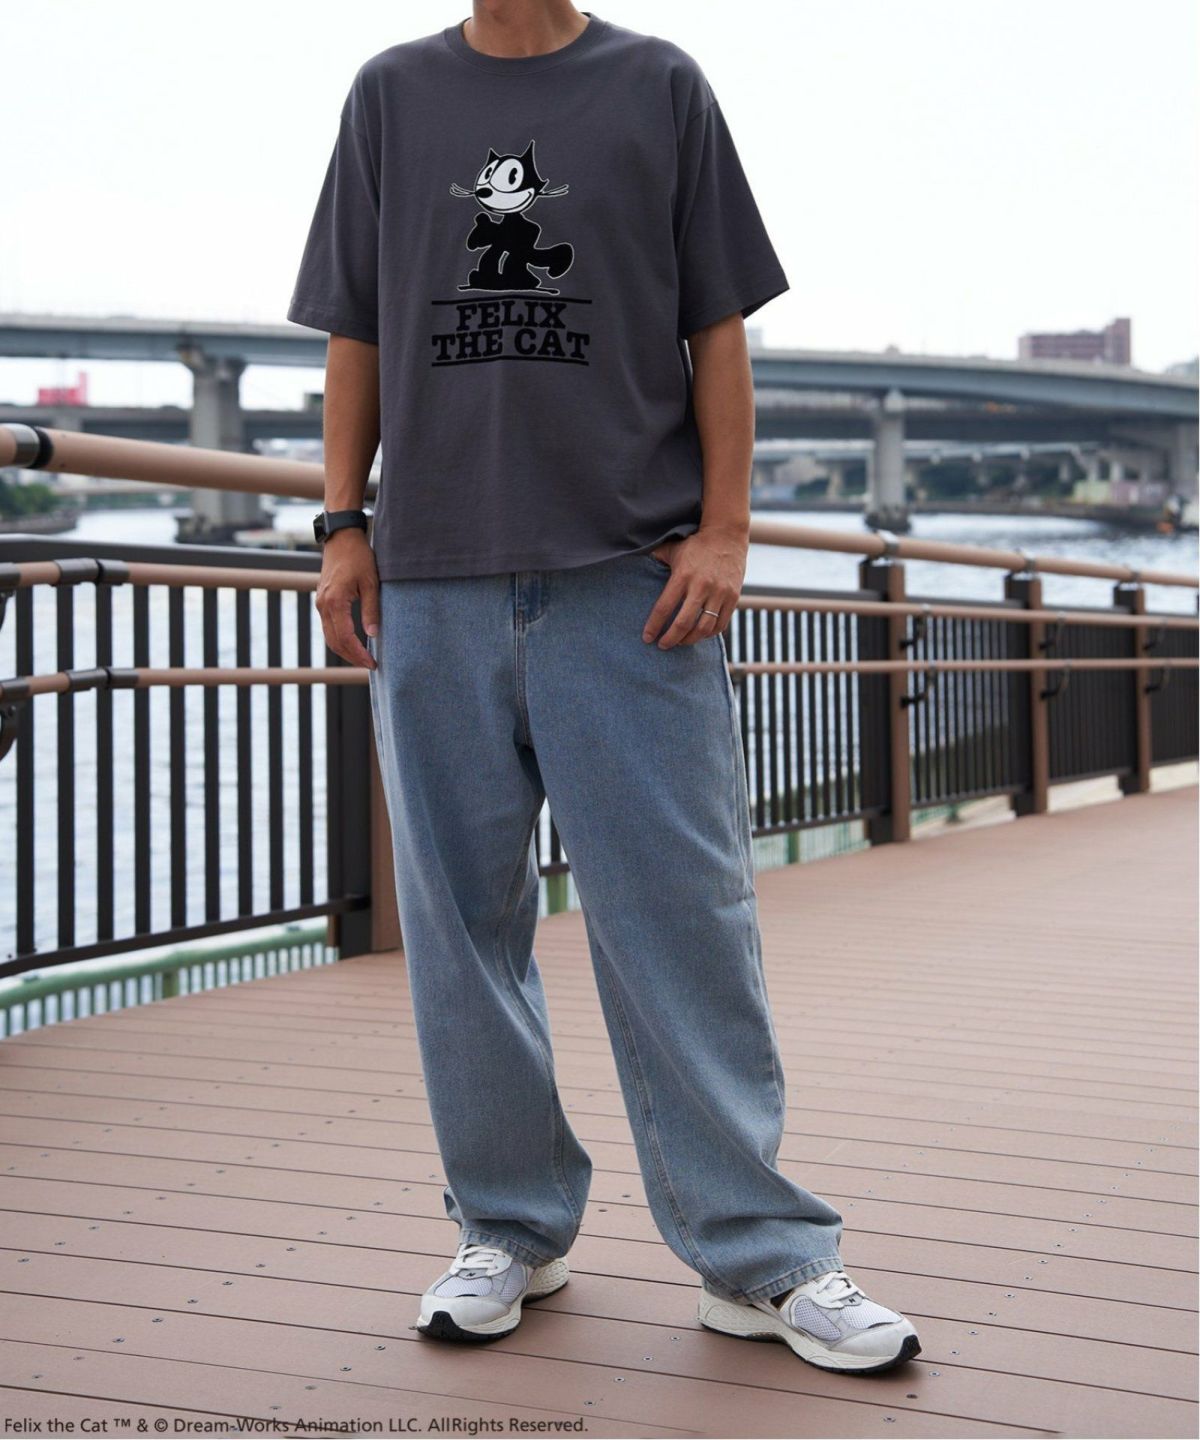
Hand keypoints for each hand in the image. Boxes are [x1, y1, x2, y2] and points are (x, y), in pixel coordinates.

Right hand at [316, 529, 378, 669]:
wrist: (342, 539)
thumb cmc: (359, 557)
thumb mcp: (371, 582)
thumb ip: (371, 609)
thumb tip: (373, 635)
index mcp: (335, 601)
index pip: (345, 637)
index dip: (359, 653)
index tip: (372, 663)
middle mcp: (324, 605)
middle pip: (334, 642)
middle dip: (352, 657)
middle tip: (370, 665)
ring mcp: (321, 604)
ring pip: (330, 636)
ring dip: (345, 650)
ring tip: (363, 658)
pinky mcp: (323, 602)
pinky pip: (329, 627)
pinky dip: (340, 639)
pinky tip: (354, 644)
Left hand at [642, 526, 747, 648]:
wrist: (727, 535)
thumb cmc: (696, 545)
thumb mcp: (674, 549)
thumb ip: (656, 558)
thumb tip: (634, 560)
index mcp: (683, 575)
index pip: (664, 607)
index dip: (654, 626)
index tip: (647, 638)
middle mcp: (701, 586)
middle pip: (683, 623)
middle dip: (670, 639)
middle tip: (663, 645)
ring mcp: (719, 593)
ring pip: (703, 628)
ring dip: (690, 640)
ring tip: (681, 642)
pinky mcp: (733, 597)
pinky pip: (721, 624)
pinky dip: (709, 634)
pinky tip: (699, 635)